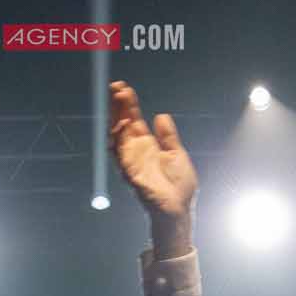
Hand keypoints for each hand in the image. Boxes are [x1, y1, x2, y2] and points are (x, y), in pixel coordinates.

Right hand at [107, 81, 197, 243]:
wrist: (178, 208)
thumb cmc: (179, 185)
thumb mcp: (177, 154)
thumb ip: (168, 136)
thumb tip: (161, 116)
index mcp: (148, 145)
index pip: (134, 120)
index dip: (128, 104)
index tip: (124, 88)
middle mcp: (136, 151)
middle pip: (122, 123)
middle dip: (118, 105)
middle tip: (116, 87)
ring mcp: (131, 161)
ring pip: (118, 134)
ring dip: (116, 116)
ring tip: (118, 97)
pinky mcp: (130, 172)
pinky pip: (120, 153)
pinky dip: (119, 139)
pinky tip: (122, 123)